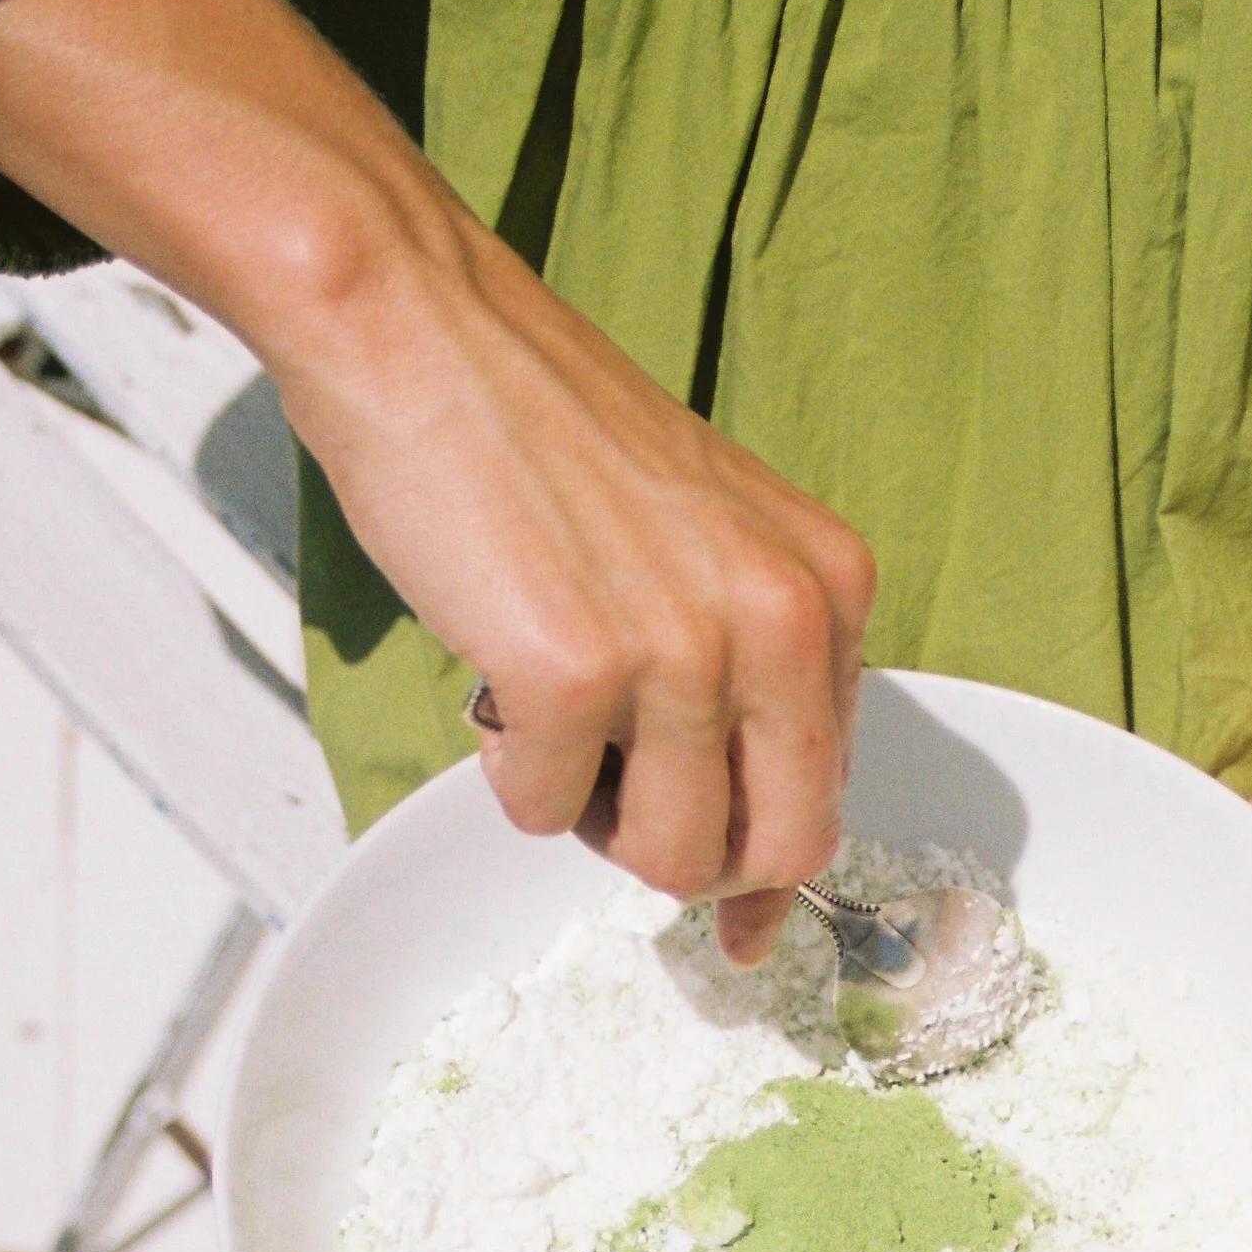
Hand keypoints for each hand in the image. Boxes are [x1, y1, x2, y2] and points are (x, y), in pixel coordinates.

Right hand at [0, 0, 872, 960]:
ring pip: (660, 852)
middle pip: (767, 849)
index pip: (828, 792)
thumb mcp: (707, 541)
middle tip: (606, 789)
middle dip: (682, 854)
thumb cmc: (542, 435)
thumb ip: (747, 675)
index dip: (768, 869)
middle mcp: (781, 620)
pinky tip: (492, 669)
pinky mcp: (572, 672)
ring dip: (586, 809)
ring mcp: (682, 650)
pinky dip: (505, 768)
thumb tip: (750, 868)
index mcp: (828, 586)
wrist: (422, 328)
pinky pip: (541, 809)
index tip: (738, 923)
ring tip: (546, 706)